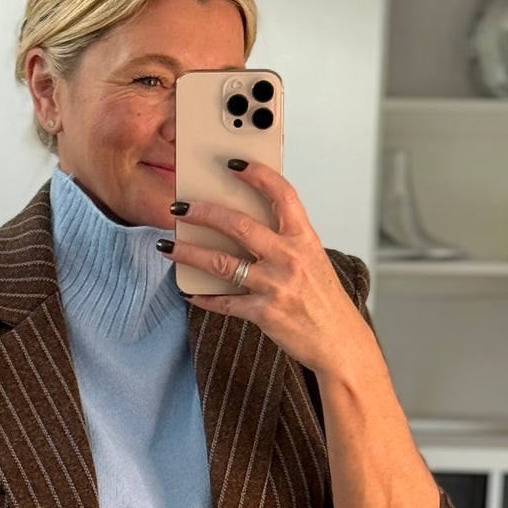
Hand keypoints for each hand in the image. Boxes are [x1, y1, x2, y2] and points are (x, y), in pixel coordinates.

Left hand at [160, 159, 371, 377]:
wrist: (339, 342)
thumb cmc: (324, 301)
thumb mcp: (313, 260)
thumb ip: (285, 241)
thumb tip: (244, 226)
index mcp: (304, 238)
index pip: (281, 194)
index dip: (257, 174)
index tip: (233, 164)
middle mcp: (290, 258)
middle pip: (239, 225)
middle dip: (204, 212)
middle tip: (180, 207)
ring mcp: (276, 286)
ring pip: (222, 263)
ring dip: (189, 253)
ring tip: (167, 246)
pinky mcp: (265, 313)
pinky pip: (225, 303)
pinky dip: (204, 298)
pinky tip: (189, 292)